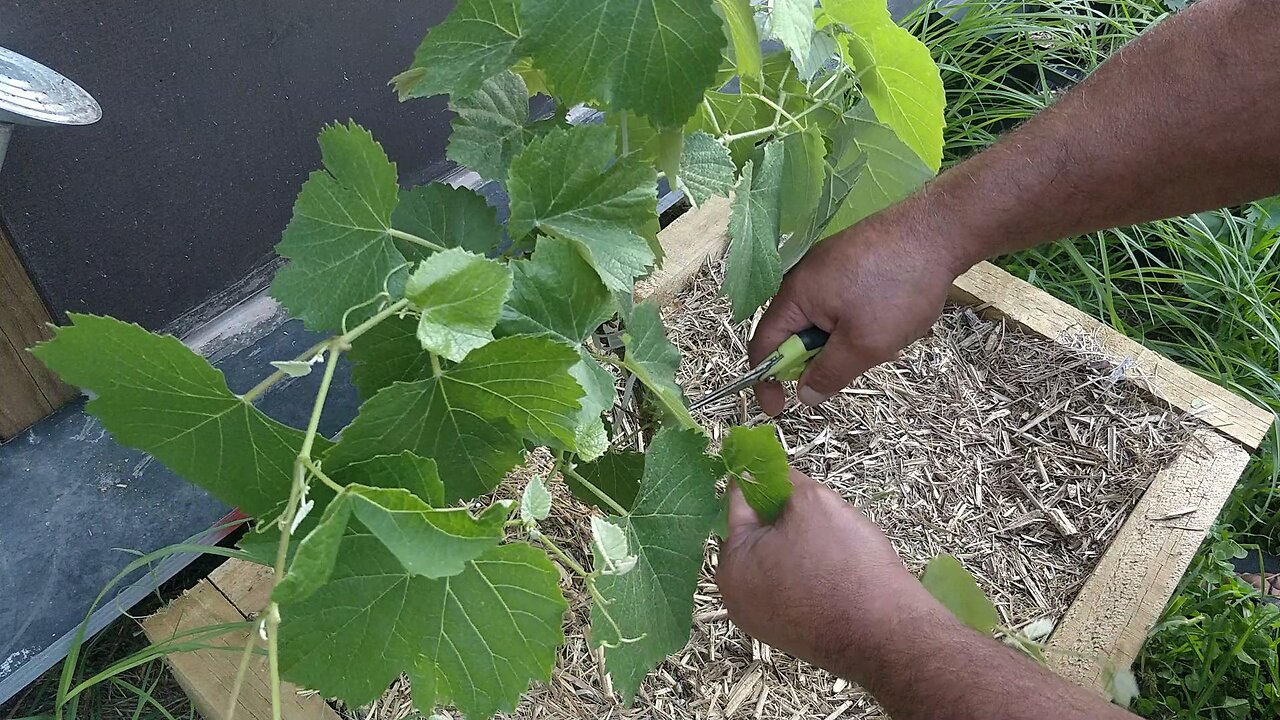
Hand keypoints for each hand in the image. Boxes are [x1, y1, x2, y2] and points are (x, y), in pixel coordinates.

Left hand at [715, 468, 941, 681]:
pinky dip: (808, 571)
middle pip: (756, 534)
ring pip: (776, 560)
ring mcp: (761, 620)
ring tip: (834, 541)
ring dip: (798, 543)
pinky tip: (836, 569)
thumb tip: (773, 472)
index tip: (781, 466)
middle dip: (784, 516)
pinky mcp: (789, 634)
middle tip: (819, 510)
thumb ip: (785, 481)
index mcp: (731, 564)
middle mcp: (735, 597)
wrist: (887, 635)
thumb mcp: (813, 501)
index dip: (763, 479)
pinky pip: (791, 587)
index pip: (738, 503)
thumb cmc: (845, 564)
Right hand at [751, 204, 970, 413]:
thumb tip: (803, 394)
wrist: (940, 230)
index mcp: (795, 295)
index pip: (763, 346)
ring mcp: (828, 266)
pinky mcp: (852, 261)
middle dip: (820, 358)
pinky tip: (891, 317)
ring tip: (885, 336)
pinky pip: (842, 303)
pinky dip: (858, 321)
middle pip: (795, 334)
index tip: (779, 408)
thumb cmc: (898, 288)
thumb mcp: (864, 344)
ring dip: (845, 340)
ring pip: (823, 321)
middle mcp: (803, 277)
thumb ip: (830, 373)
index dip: (766, 381)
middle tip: (857, 364)